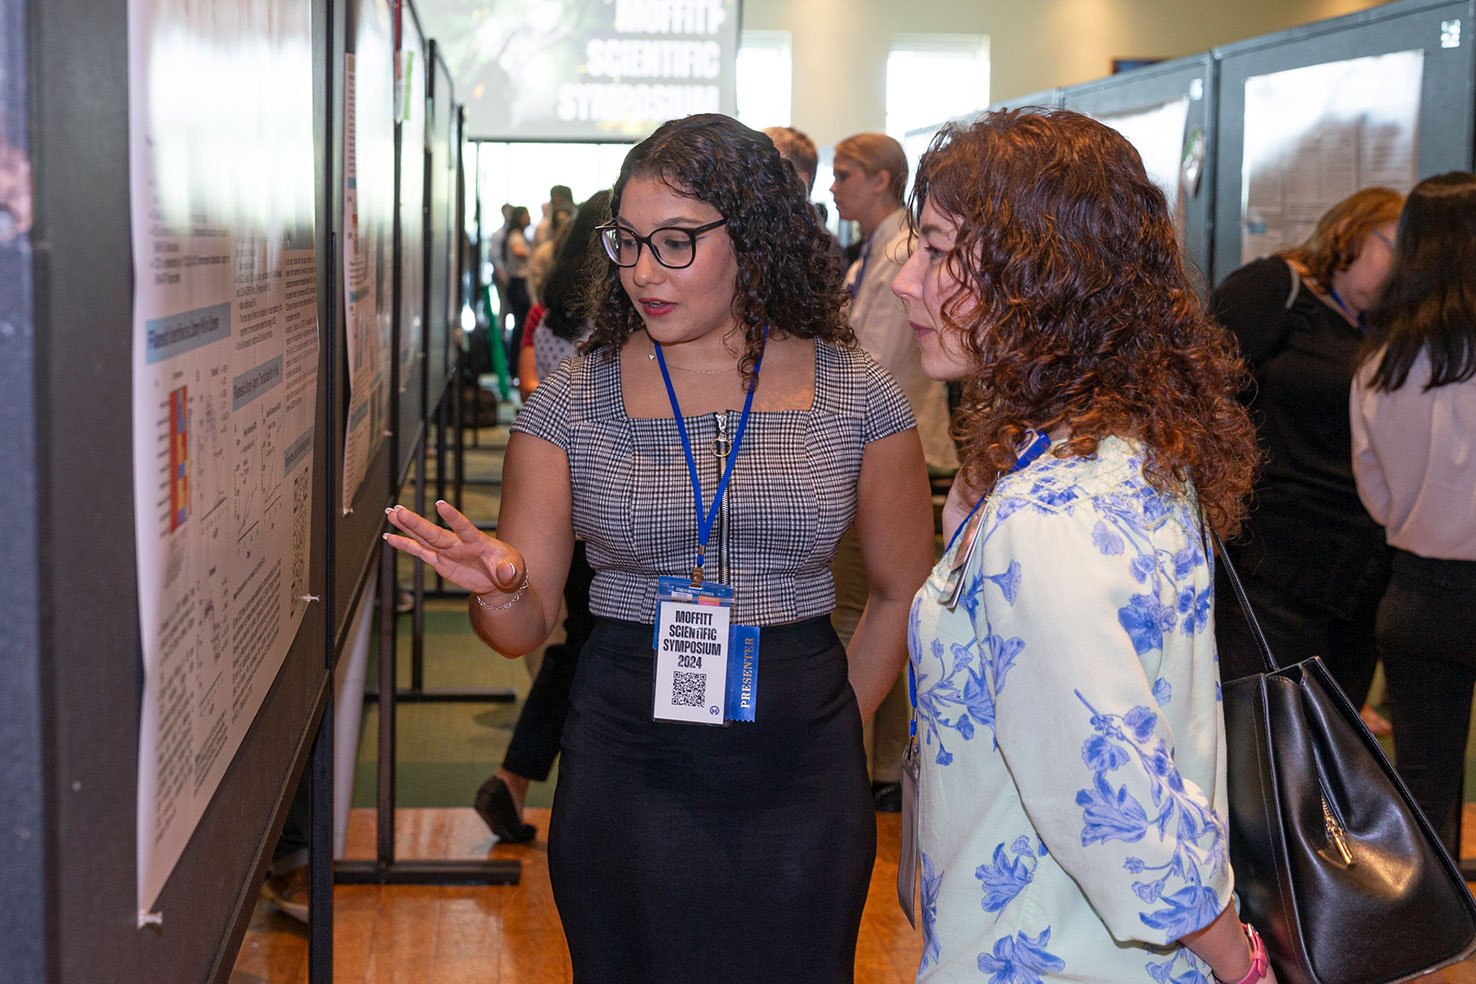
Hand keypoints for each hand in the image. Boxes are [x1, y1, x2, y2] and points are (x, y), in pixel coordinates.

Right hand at [383, 500, 524, 597]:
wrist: (500, 580)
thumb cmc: (510, 569)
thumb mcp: (514, 571)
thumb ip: (509, 571)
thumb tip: (507, 574)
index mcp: (477, 540)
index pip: (463, 527)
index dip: (453, 517)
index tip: (440, 504)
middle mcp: (458, 543)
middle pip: (435, 532)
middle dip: (416, 523)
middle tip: (398, 510)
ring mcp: (448, 551)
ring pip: (423, 538)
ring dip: (407, 527)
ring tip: (390, 513)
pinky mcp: (440, 561)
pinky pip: (420, 552)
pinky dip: (405, 545)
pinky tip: (390, 538)